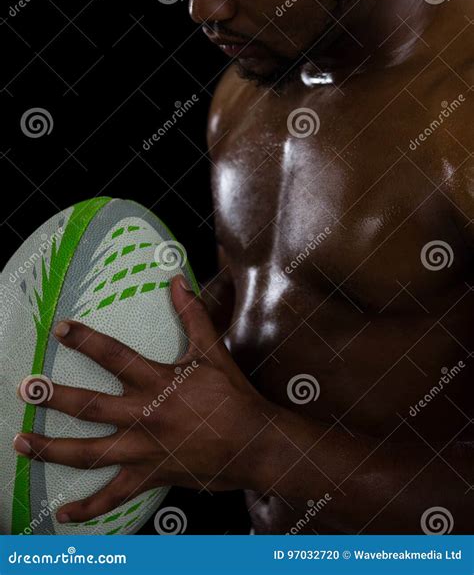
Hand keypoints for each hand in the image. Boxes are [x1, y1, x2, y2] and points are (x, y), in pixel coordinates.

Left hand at [14, 275, 271, 523]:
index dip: (85, 340)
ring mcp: (144, 449)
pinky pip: (114, 495)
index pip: (114, 356)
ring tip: (21, 443)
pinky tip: (65, 514)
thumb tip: (176, 280)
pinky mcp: (150, 474)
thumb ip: (192, 315)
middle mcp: (144, 415)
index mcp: (158, 382)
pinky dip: (89, 508)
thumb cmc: (233, 396)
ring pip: (90, 453)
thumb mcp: (212, 351)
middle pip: (89, 406)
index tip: (59, 329)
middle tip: (25, 389)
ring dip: (52, 450)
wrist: (255, 443)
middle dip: (53, 397)